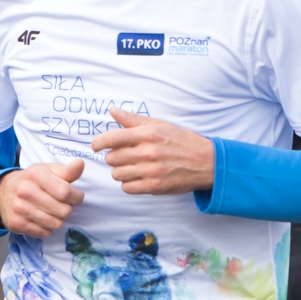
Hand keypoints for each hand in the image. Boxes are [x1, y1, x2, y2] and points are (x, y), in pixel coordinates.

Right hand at [0, 160, 84, 236]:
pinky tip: (42, 217)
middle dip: (68, 208)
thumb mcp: (48, 170)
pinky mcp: (16, 224)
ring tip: (52, 210)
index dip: (77, 197)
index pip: (66, 192)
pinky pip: (45, 233)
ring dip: (58, 219)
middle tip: (62, 203)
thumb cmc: (32, 180)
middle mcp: (25, 191)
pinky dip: (47, 227)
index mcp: (35, 174)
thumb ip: (68, 170)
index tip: (76, 196)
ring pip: (55, 224)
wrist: (3, 191)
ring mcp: (19, 209)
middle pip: (63, 210)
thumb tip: (80, 164)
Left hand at [90, 107, 214, 195]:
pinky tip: (137, 177)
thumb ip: (133, 120)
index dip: (98, 143)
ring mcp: (151, 171)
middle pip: (112, 158)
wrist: (205, 162)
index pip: (112, 138)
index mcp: (148, 134)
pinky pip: (127, 188)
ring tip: (131, 166)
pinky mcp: (154, 187)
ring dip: (120, 171)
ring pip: (117, 174)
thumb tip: (113, 111)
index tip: (96, 146)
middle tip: (123, 155)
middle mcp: (148, 152)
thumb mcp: (159, 125)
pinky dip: (128, 184)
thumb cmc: (181, 141)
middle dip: (113, 157)